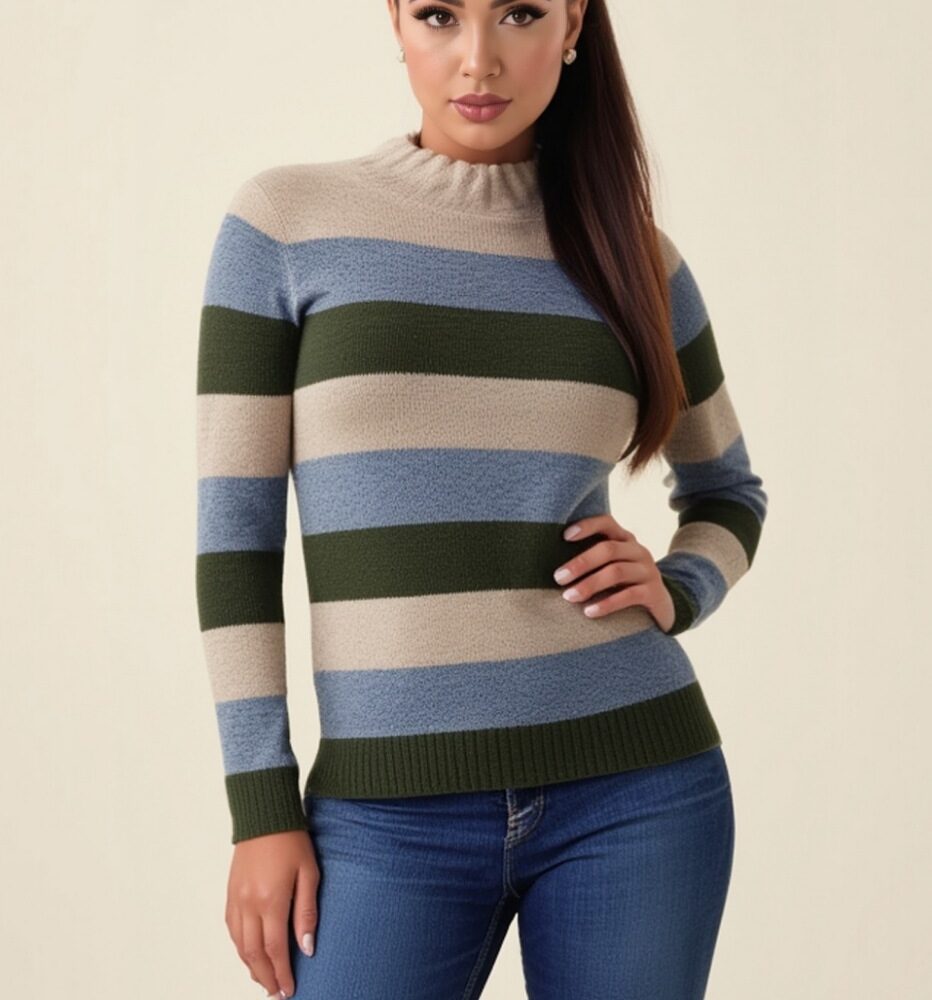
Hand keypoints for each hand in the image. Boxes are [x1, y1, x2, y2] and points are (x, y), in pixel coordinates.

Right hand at [226, 829, 319, 998]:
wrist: (265, 815)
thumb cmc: (292, 840)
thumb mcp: (309, 873)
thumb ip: (306, 912)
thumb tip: (307, 948)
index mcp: (270, 901)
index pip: (275, 949)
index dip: (282, 973)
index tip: (289, 991)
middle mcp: (249, 904)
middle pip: (254, 953)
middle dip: (266, 977)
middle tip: (277, 994)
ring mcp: (236, 898)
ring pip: (239, 944)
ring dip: (251, 966)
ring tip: (265, 980)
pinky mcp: (230, 892)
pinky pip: (231, 928)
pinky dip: (239, 947)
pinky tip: (249, 954)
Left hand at [552, 514, 675, 631]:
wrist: (661, 606)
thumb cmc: (624, 584)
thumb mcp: (611, 566)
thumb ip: (592, 560)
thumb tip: (554, 568)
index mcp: (625, 539)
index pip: (606, 523)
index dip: (587, 526)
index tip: (564, 536)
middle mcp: (638, 551)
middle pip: (608, 549)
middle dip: (580, 563)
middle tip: (558, 578)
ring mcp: (648, 571)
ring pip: (616, 572)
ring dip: (589, 584)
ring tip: (569, 597)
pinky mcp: (653, 593)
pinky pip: (628, 596)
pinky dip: (606, 604)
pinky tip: (589, 612)